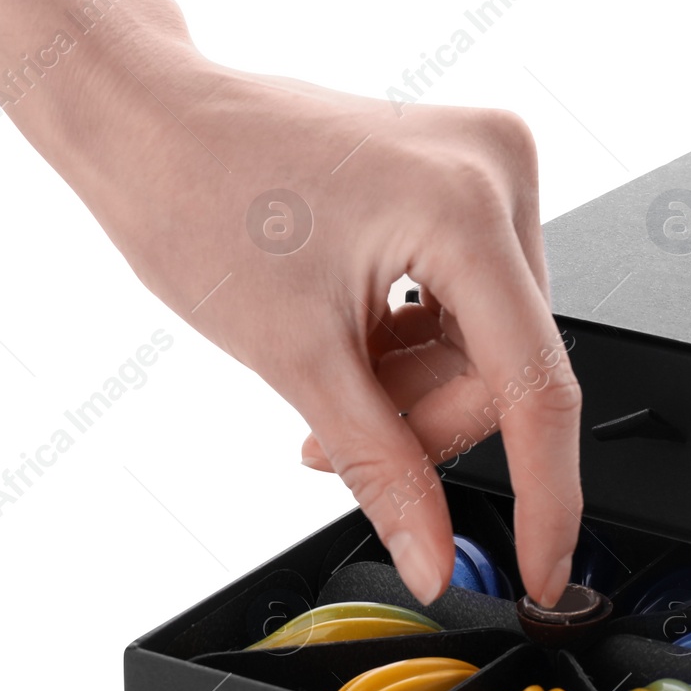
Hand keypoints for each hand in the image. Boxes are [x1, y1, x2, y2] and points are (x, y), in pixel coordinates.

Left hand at [19, 10, 582, 605]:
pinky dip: (414, 342)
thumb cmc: (194, 197)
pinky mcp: (460, 174)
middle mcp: (495, 170)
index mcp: (467, 207)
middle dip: (426, 421)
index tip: (544, 569)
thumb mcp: (296, 357)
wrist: (146, 120)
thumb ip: (382, 469)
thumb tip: (433, 556)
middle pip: (508, 366)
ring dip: (414, 385)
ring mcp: (482, 166)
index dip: (545, 495)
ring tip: (327, 372)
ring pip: (490, 341)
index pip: (537, 386)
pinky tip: (352, 336)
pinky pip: (472, 298)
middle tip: (331, 443)